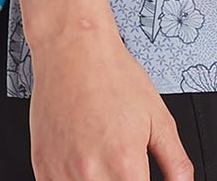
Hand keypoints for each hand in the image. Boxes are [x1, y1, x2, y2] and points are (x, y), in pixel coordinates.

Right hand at [29, 20, 193, 179]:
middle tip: (122, 166)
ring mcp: (62, 173)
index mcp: (124, 165)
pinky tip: (83, 165)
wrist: (72, 49)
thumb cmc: (112, 75)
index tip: (140, 177)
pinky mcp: (42, 168)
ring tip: (103, 161)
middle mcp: (91, 174)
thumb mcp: (159, 117)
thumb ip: (175, 162)